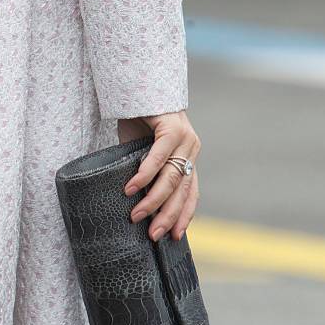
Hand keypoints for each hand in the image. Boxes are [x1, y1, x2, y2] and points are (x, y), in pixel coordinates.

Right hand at [118, 111, 200, 241]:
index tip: (174, 238)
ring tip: (136, 215)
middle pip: (182, 191)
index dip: (183, 216)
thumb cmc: (138, 122)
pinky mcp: (173, 127)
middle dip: (167, 216)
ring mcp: (185, 138)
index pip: (191, 194)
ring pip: (172, 177)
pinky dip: (145, 174)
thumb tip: (135, 203)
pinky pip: (160, 156)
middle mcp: (191, 150)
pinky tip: (132, 188)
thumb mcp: (143, 153)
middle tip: (153, 235)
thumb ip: (147, 174)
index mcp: (188, 159)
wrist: (138, 86)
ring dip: (152, 199)